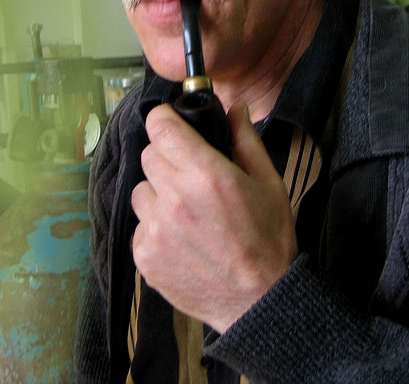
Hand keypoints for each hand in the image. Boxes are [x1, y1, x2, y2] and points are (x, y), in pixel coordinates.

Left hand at [130, 101, 298, 331]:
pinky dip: (155, 225)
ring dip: (158, 192)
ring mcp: (157, 230)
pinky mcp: (145, 256)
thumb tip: (235, 109)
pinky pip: (140, 225)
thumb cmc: (268, 239)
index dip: (163, 118)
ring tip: (186, 209)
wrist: (259, 300)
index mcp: (206, 174)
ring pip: (141, 190)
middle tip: (190, 172)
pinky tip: (181, 237)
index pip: (160, 127)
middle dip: (168, 155)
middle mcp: (175, 198)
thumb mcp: (268, 183)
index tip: (170, 121)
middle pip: (149, 155)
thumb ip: (246, 140)